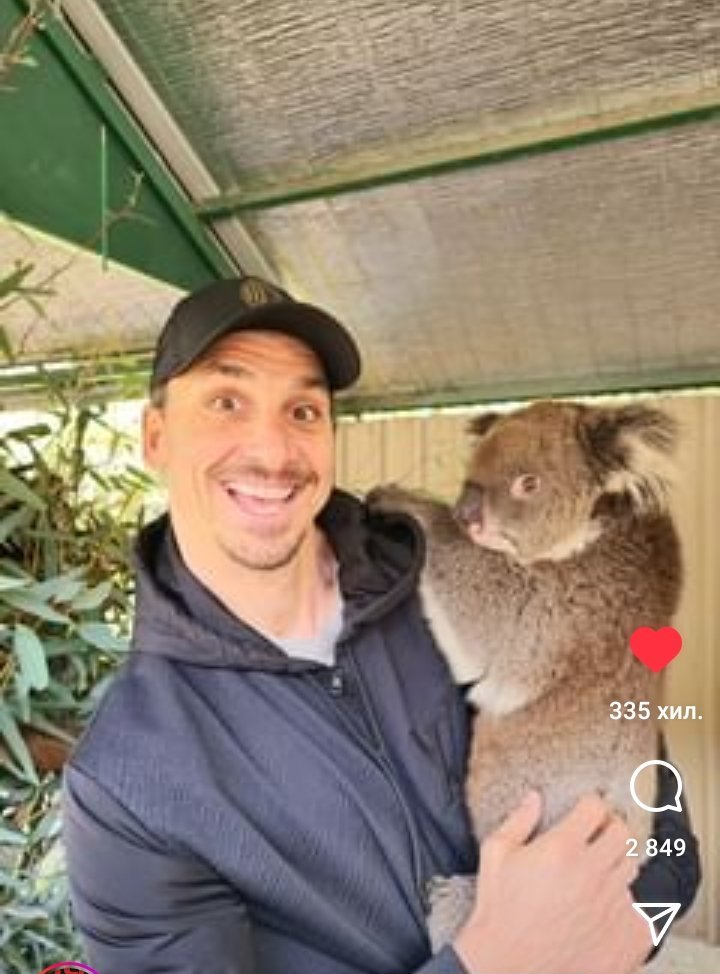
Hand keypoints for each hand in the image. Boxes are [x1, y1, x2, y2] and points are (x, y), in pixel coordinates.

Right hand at [453, 791, 651, 973]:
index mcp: (561, 847)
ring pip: (632, 869)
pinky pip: (640, 909)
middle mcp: (591, 872)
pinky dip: (625, 905)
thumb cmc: (498, 910)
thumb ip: (518, 820)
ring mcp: (610, 905)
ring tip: (596, 875)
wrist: (506, 965)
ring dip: (617, 865)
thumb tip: (535, 797)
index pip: (596, 807)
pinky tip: (604, 909)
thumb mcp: (496, 854)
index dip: (591, 806)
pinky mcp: (623, 936)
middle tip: (597, 839)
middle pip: (623, 834)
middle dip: (610, 830)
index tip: (585, 813)